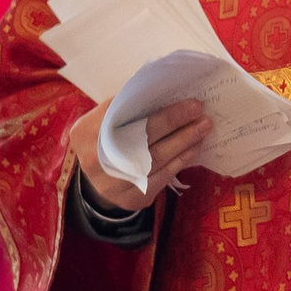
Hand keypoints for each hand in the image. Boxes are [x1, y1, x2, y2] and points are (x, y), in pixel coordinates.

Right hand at [69, 97, 211, 211]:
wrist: (93, 178)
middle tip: (199, 110)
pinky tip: (194, 147)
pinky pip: (162, 178)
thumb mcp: (100, 119)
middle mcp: (97, 162)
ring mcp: (115, 185)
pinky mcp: (132, 199)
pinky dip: (180, 161)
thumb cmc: (100, 139)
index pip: (129, 119)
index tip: (188, 102)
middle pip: (144, 141)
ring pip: (157, 161)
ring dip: (184, 142)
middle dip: (176, 124)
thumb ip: (124, 107)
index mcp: (86, 134)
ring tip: (203, 126)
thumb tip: (164, 92)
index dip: (162, 113)